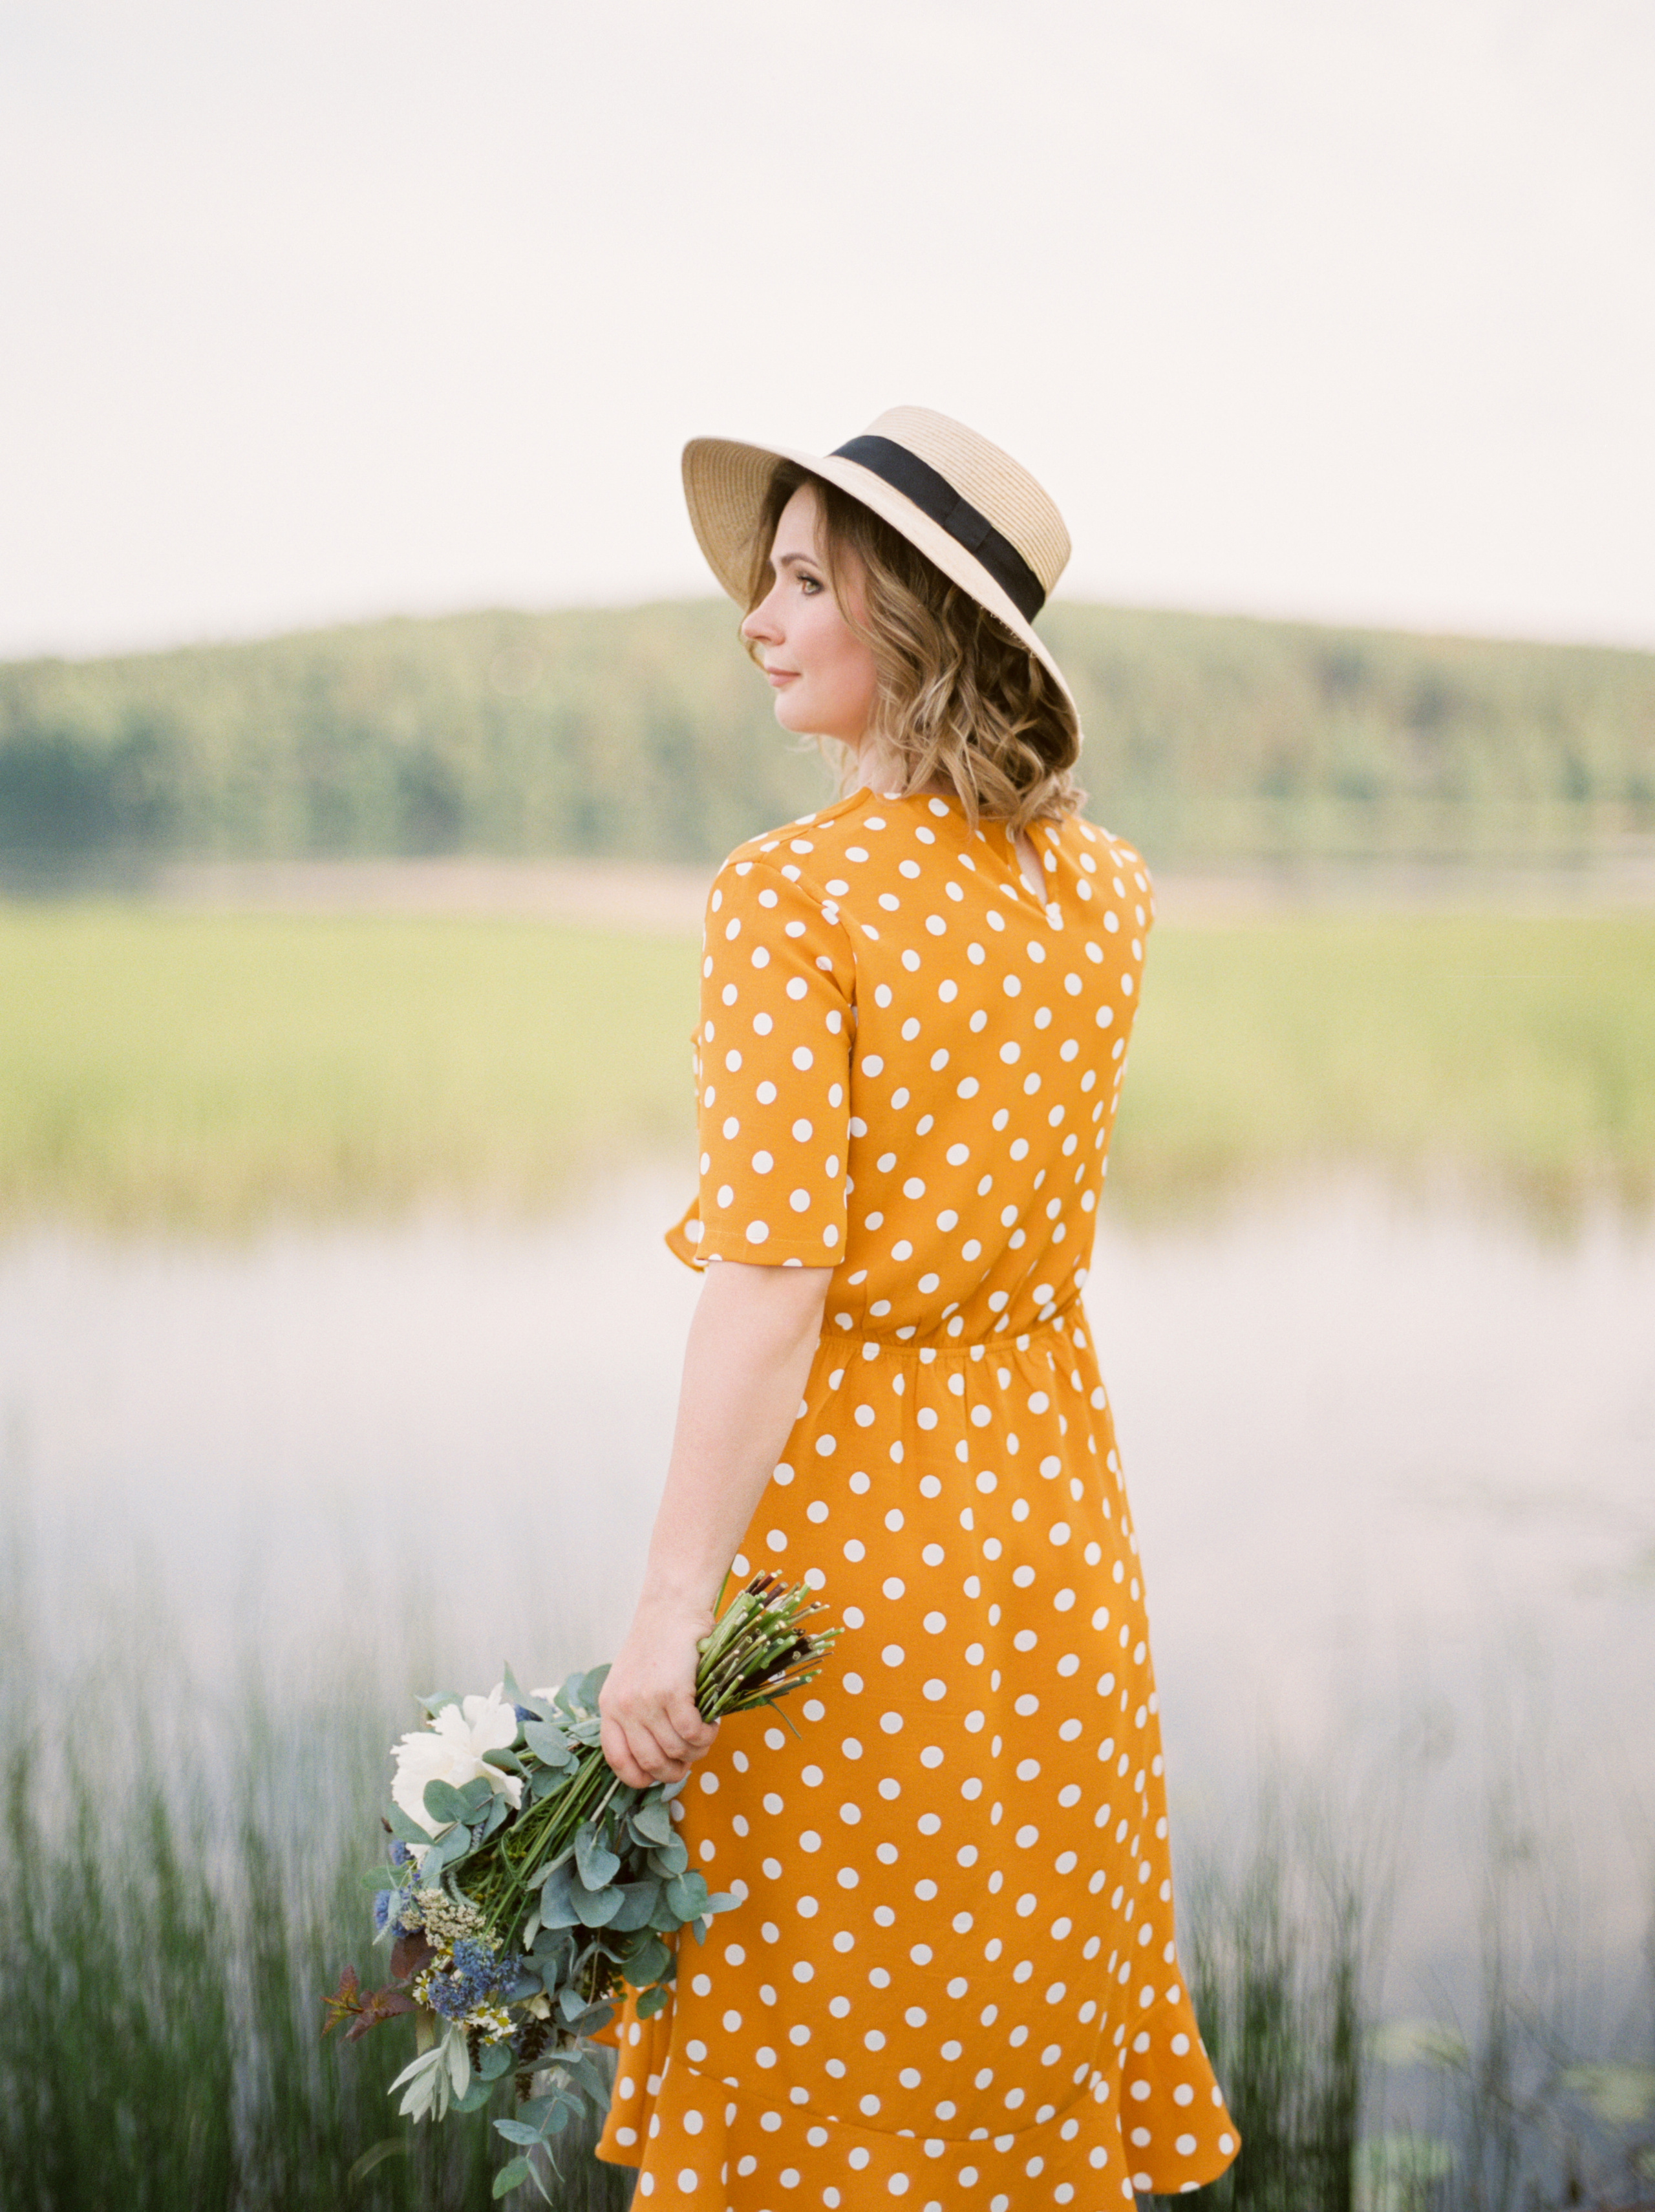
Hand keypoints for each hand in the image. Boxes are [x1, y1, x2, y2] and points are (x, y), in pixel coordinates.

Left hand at [599, 1593, 718, 1788]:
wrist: (672, 1606)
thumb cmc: (659, 1643)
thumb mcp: (632, 1681)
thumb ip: (635, 1715)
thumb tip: (659, 1756)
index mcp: (609, 1707)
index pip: (618, 1762)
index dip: (642, 1777)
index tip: (661, 1774)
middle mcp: (622, 1708)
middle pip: (651, 1763)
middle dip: (677, 1769)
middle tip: (692, 1756)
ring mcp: (646, 1701)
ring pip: (676, 1751)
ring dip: (697, 1749)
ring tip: (705, 1733)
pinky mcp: (672, 1692)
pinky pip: (692, 1734)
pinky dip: (706, 1734)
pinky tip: (712, 1722)